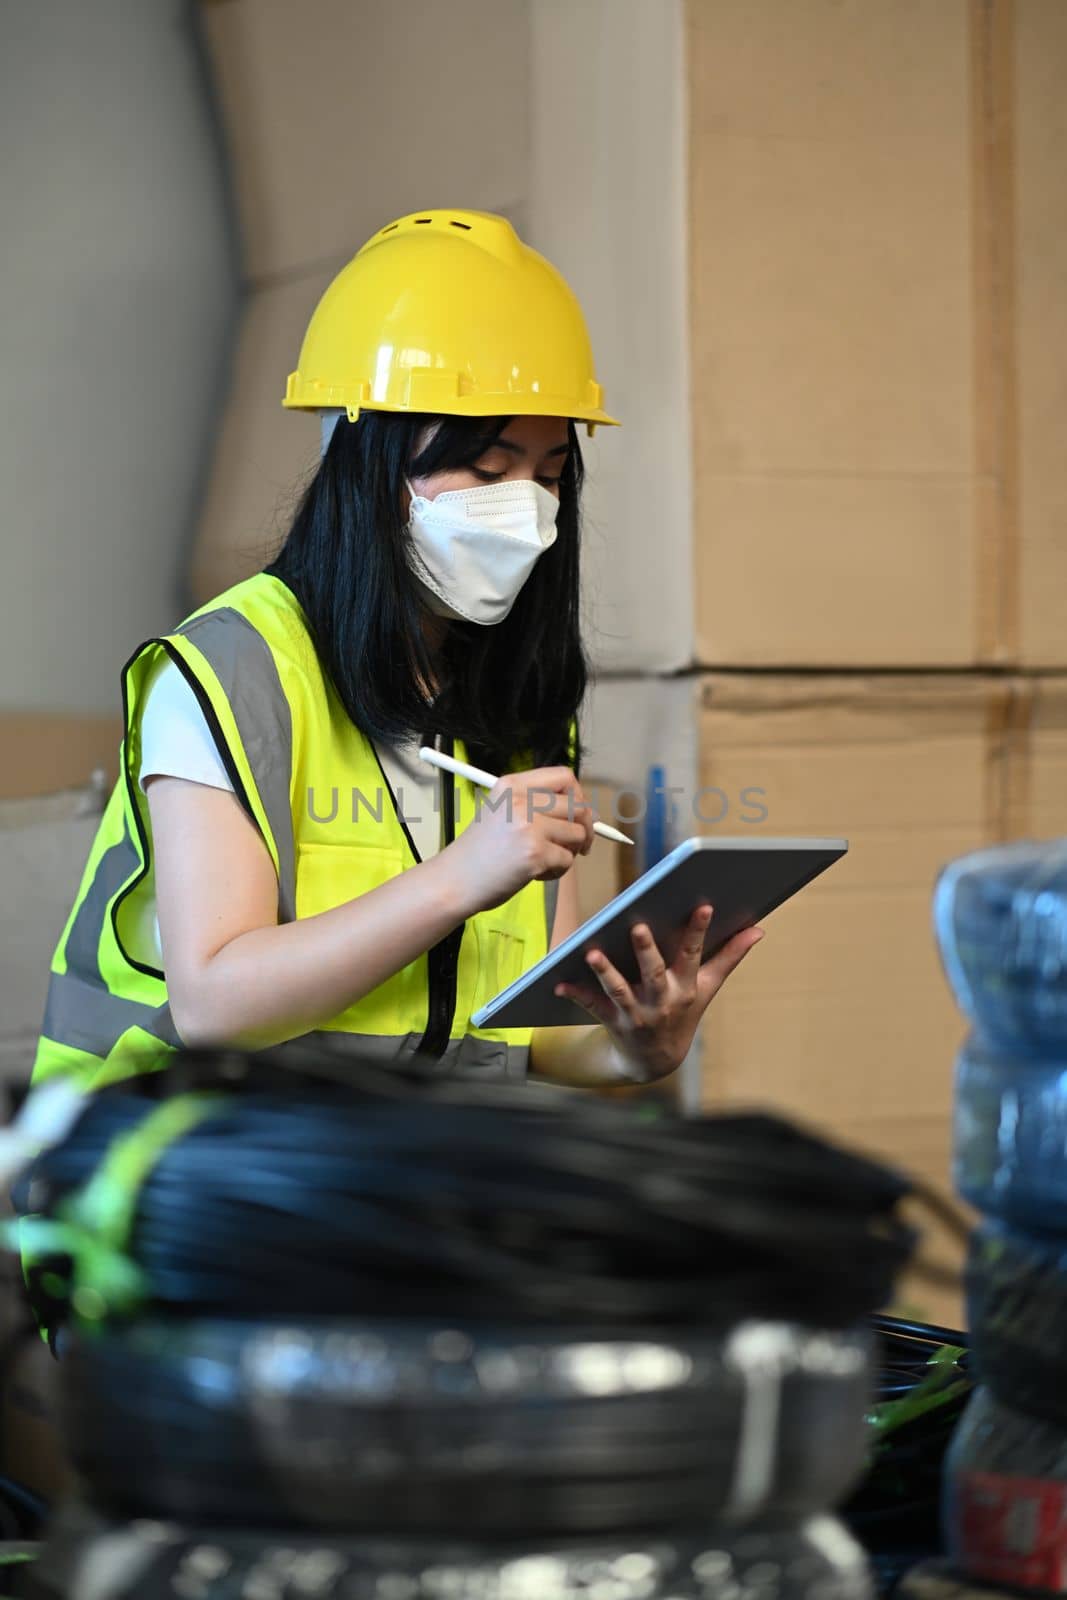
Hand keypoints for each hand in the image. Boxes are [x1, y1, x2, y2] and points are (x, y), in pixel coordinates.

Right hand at [444, 766, 594, 914]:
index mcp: (512, 785)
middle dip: (585, 828)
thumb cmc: (478, 852)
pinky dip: (557, 871)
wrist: (454, 880)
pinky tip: (536, 874)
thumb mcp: (501, 812)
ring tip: (545, 861)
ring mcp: (529, 827)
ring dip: (569, 852)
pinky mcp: (535, 853)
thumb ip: (535, 805)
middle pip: (578, 805)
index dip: (578, 795)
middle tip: (579, 845)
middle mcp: (521, 801)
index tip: (577, 814)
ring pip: (577, 834)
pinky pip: (567, 860)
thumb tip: (583, 812)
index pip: (563, 776)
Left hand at [553, 905, 763, 1081]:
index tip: (702, 905)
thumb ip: (729, 957)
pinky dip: (576, 994)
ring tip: (593, 953)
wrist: (655, 1061)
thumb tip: (759, 929)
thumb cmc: (683, 1012)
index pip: (693, 954)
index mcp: (686, 987)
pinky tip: (559, 981)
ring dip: (606, 972)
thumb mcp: (708, 988)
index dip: (698, 931)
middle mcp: (663, 1001)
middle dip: (647, 951)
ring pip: (620, 990)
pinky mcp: (613, 1022)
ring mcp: (637, 1014)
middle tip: (638, 927)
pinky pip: (593, 1007)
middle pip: (654, 972)